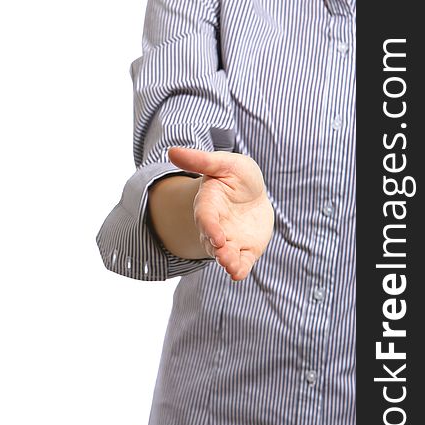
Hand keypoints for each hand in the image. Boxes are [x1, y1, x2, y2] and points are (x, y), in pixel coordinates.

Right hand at [168, 146, 273, 280]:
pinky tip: (238, 273)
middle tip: (223, 255)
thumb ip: (201, 160)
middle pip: (211, 240)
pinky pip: (241, 262)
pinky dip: (239, 269)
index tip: (217, 237)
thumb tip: (171, 150)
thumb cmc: (237, 176)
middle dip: (217, 249)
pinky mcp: (245, 250)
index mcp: (209, 204)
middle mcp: (216, 226)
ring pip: (224, 254)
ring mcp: (230, 240)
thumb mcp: (224, 163)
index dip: (210, 227)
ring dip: (227, 261)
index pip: (205, 217)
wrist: (253, 194)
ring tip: (231, 266)